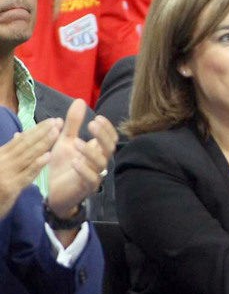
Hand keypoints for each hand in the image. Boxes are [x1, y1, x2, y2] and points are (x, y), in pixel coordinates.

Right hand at [0, 118, 60, 217]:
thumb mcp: (0, 165)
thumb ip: (9, 152)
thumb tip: (18, 135)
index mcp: (1, 155)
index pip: (21, 139)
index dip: (37, 129)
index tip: (52, 120)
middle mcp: (2, 161)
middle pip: (26, 144)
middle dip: (43, 132)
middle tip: (58, 121)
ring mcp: (6, 174)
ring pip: (28, 156)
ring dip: (43, 143)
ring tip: (56, 132)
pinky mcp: (11, 187)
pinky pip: (27, 174)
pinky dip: (37, 164)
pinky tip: (48, 156)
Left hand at [47, 100, 117, 217]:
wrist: (53, 192)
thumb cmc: (62, 165)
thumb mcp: (65, 141)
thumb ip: (73, 123)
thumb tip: (79, 101)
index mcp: (97, 151)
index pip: (110, 138)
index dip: (107, 128)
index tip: (97, 118)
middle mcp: (99, 162)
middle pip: (109, 148)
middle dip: (102, 136)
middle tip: (91, 124)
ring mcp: (95, 175)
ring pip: (101, 163)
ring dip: (90, 152)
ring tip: (76, 143)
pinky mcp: (86, 188)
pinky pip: (91, 179)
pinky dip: (84, 170)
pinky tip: (75, 162)